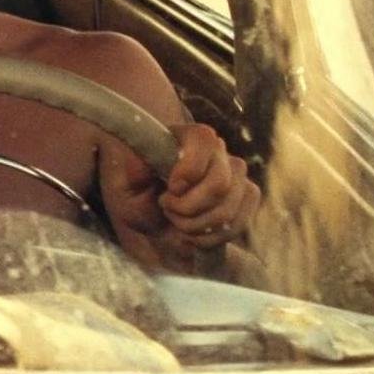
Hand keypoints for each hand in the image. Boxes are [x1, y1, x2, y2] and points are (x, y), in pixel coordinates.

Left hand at [103, 123, 260, 251]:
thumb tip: (143, 166)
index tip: (169, 189)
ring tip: (176, 220)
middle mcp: (218, 150)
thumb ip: (134, 172)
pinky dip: (210, 237)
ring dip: (195, 226)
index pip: (204, 140)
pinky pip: (238, 223)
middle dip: (188, 208)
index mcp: (186, 136)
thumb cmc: (138, 194)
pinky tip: (192, 232)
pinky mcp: (247, 196)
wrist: (153, 215)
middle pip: (219, 184)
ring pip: (227, 210)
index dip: (188, 170)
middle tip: (167, 207)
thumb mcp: (125, 183)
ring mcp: (236, 174)